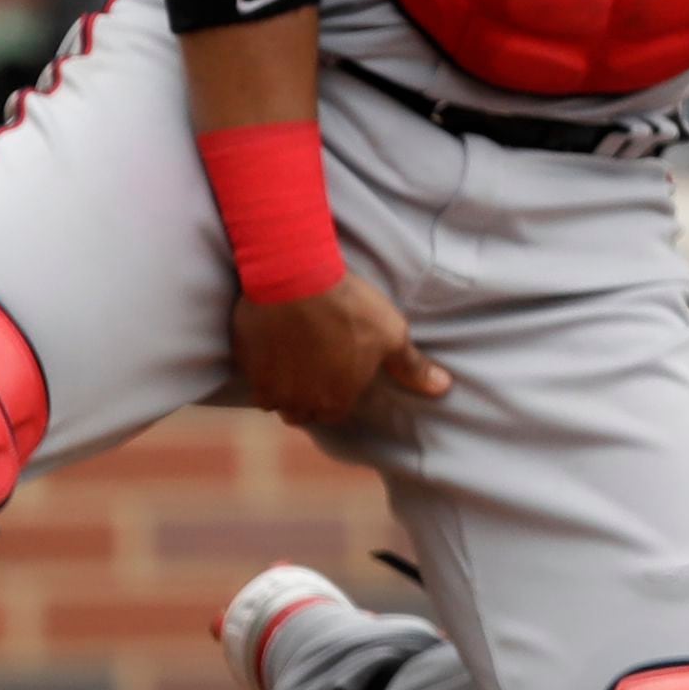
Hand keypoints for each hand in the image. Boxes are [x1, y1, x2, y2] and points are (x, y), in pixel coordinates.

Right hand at [230, 274, 446, 429]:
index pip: (335, 412)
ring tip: (293, 361)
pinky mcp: (245, 366)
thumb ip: (412, 368)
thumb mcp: (391, 334)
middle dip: (309, 396)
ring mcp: (270, 387)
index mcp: (336, 401)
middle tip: (315, 366)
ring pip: (277, 401)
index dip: (337, 393)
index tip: (338, 372)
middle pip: (303, 411)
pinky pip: (253, 382)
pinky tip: (272, 351)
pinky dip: (261, 373)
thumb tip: (442, 389)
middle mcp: (300, 403)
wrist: (296, 277)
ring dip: (284, 389)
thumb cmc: (349, 306)